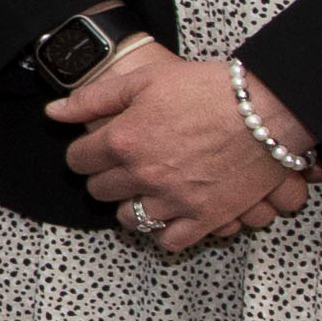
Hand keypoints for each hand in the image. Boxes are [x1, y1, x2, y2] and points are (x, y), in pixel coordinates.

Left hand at [53, 39, 312, 256]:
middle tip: (123, 167)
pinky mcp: (204, 217)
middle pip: (100, 191)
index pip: (78, 160)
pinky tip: (170, 213)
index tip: (95, 150)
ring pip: (129, 219)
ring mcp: (173, 200)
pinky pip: (169, 241)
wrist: (267, 108)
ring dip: (131, 205)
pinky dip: (166, 231)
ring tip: (145, 190)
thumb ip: (95, 98)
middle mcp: (143, 174)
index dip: (84, 153)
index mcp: (124, 139)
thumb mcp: (146, 79)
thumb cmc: (208, 88)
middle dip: (106, 178)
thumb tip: (54, 113)